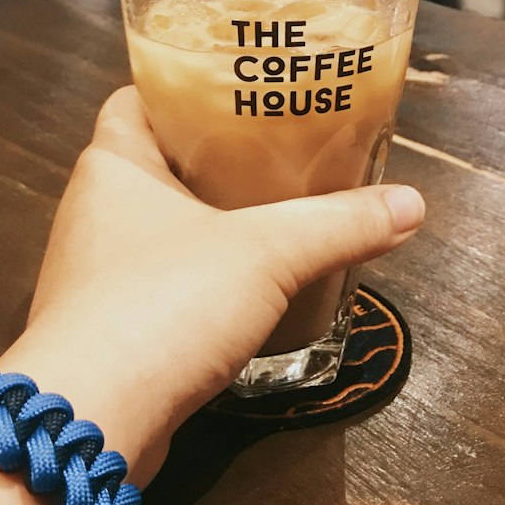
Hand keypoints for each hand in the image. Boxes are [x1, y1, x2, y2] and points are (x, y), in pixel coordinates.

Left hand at [0, 87, 423, 486]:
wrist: (90, 420)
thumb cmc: (163, 303)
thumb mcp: (266, 253)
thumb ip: (338, 224)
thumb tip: (414, 203)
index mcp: (112, 163)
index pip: (139, 97)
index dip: (186, 84)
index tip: (243, 85)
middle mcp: (92, 209)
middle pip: (158, 161)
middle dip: (214, 154)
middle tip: (283, 146)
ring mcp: (93, 274)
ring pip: (159, 227)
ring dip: (209, 223)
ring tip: (276, 212)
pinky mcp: (106, 331)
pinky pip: (159, 285)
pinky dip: (199, 280)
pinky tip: (247, 289)